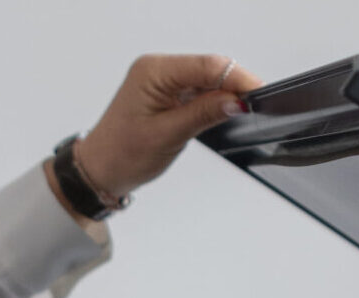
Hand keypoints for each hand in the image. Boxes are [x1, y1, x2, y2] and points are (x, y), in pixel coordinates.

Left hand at [76, 53, 263, 201]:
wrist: (100, 170)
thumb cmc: (121, 155)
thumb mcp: (168, 136)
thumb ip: (203, 113)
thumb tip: (235, 100)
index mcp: (153, 72)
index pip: (206, 65)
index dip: (236, 77)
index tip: (258, 92)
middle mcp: (157, 69)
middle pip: (209, 68)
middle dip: (233, 84)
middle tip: (254, 106)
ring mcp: (162, 80)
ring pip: (206, 80)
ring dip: (223, 94)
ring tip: (240, 111)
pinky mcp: (166, 93)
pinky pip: (197, 90)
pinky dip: (211, 101)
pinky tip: (221, 112)